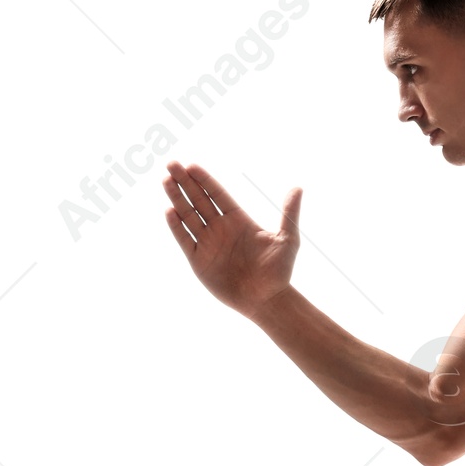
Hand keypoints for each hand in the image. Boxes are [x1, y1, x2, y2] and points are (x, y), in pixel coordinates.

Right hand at [162, 162, 300, 317]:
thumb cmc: (280, 272)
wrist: (267, 301)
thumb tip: (298, 188)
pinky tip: (170, 211)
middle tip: (172, 164)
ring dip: (177, 198)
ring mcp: (208, 244)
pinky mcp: (199, 261)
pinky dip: (176, 226)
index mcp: (239, 220)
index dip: (204, 180)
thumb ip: (289, 213)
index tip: (191, 165)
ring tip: (166, 180)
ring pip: (188, 216)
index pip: (218, 194)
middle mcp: (221, 229)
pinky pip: (184, 240)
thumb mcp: (288, 240)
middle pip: (199, 200)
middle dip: (185, 182)